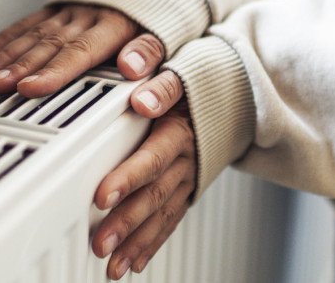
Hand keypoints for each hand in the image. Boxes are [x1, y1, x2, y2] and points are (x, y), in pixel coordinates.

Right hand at [0, 4, 165, 96]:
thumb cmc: (160, 15)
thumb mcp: (167, 34)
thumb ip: (149, 52)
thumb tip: (132, 67)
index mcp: (114, 26)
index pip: (79, 52)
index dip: (53, 72)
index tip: (30, 88)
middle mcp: (87, 16)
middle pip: (48, 45)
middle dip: (19, 66)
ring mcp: (70, 11)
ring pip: (34, 34)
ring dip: (6, 54)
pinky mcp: (58, 7)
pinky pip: (29, 22)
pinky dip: (6, 37)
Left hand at [93, 71, 190, 278]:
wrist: (235, 95)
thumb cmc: (195, 82)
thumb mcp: (180, 71)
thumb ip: (161, 82)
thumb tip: (143, 95)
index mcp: (179, 129)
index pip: (153, 157)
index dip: (128, 177)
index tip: (101, 195)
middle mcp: (186, 158)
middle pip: (154, 194)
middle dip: (126, 221)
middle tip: (99, 241)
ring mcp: (188, 177)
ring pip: (161, 214)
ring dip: (135, 241)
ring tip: (110, 264)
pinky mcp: (188, 190)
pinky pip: (170, 221)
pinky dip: (151, 244)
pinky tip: (133, 262)